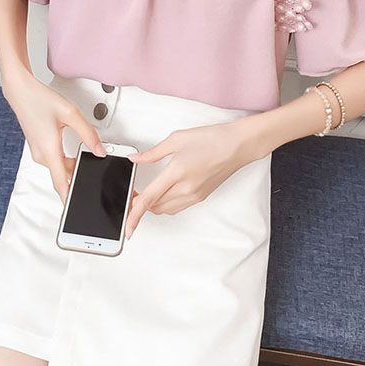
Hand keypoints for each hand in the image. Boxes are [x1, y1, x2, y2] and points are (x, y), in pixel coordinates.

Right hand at [2, 71, 106, 203]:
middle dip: (78, 179)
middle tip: (95, 180)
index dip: (68, 198)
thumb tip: (99, 151)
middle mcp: (41, 155)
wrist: (20, 91)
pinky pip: (56, 159)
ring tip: (88, 161)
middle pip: (63, 175)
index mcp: (48, 150)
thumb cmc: (40, 100)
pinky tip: (77, 153)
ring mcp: (39, 152)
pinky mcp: (39, 147)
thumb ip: (88, 134)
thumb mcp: (71, 114)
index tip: (74, 212)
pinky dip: (66, 160)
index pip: (60, 182)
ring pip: (60, 167)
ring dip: (73, 168)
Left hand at [123, 115, 268, 239]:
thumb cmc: (212, 139)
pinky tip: (163, 193)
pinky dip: (165, 204)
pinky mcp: (201, 197)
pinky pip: (177, 207)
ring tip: (146, 193)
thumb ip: (152, 153)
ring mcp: (194, 195)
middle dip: (140, 204)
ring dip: (153, 205)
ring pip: (165, 210)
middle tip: (132, 193)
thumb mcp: (176, 139)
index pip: (149, 199)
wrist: (237, 146)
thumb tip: (136, 159)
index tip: (127, 226)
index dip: (134, 214)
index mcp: (177, 173)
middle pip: (155, 207)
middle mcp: (186, 189)